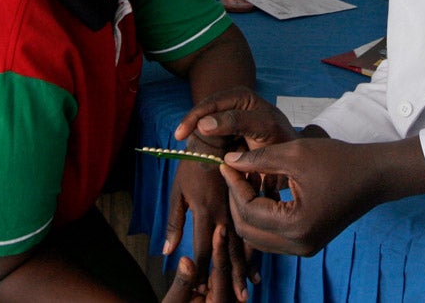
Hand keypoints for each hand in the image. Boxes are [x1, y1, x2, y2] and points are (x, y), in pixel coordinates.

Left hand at [164, 152, 253, 301]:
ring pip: (245, 245)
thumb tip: (167, 252)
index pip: (206, 251)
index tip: (202, 290)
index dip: (204, 272)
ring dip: (245, 268)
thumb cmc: (191, 165)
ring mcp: (239, 209)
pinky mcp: (248, 202)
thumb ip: (174, 224)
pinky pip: (253, 230)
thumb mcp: (177, 193)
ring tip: (248, 288)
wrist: (217, 138)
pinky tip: (257, 263)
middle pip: (229, 254)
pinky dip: (255, 249)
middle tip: (235, 299)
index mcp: (206, 212)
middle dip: (230, 278)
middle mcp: (226, 214)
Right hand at [174, 87, 297, 151]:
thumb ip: (237, 122)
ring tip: (219, 158)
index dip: (193, 119)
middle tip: (207, 155)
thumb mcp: (265, 127)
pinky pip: (206, 148)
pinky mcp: (221, 140)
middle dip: (200, 139)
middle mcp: (229, 106)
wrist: (291, 157)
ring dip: (205, 150)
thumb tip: (204, 124)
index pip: (209, 104)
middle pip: (201, 121)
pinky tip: (220, 162)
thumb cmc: (282, 139)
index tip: (180, 136)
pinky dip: (208, 157)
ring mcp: (224, 123)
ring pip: (200, 136)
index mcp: (240, 96)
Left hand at [217, 138, 388, 256]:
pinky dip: (262, 216)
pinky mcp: (308, 243)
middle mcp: (299, 245)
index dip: (234, 186)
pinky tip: (265, 190)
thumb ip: (258, 159)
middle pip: (248, 230)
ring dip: (248, 210)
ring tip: (248, 179)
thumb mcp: (295, 154)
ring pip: (258, 236)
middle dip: (236, 200)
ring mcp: (304, 248)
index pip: (248, 211)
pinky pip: (273, 236)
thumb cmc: (339, 161)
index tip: (227, 164)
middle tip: (234, 171)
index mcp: (297, 225)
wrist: (374, 175)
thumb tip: (228, 160)